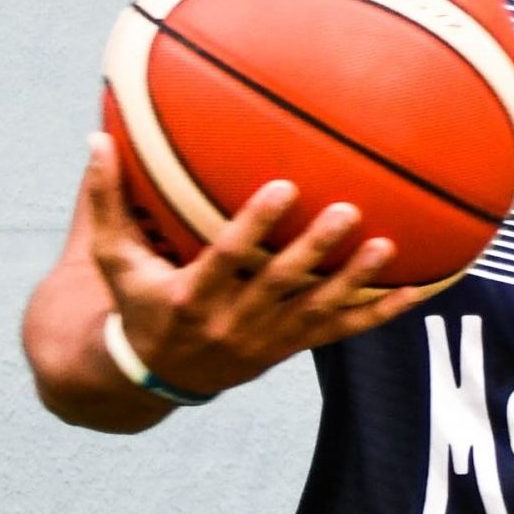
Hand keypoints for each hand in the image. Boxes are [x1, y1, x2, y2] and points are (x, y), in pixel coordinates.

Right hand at [82, 134, 432, 395]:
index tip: (283, 187)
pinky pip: (342, 332)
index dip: (255, 226)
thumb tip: (96, 138)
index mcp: (191, 296)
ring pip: (318, 310)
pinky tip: (417, 290)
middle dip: (315, 250)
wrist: (158, 375)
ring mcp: (267, 339)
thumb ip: (106, 201)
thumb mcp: (115, 260)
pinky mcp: (291, 349)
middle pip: (281, 283)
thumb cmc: (138, 302)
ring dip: (355, 281)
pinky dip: (380, 313)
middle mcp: (232, 322)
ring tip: (386, 246)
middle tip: (348, 210)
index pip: (228, 257)